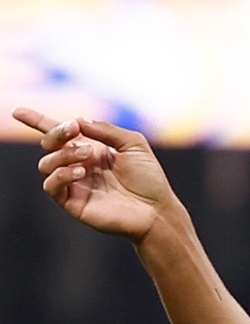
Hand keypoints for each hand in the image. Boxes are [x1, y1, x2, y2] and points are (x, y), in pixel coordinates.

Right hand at [12, 107, 169, 240]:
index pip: (58, 134)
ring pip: (46, 163)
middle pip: (49, 144)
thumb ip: (106, 130)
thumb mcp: (133, 144)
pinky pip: (51, 186)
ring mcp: (75, 185)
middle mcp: (79, 166)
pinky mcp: (74, 204)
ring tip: (87, 157)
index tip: (18, 112)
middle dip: (56, 132)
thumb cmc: (150, 179)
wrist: (157, 211)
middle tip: (74, 130)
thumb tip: (78, 121)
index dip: (37, 121)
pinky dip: (61, 174)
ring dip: (62, 154)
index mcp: (91, 149)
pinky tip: (80, 172)